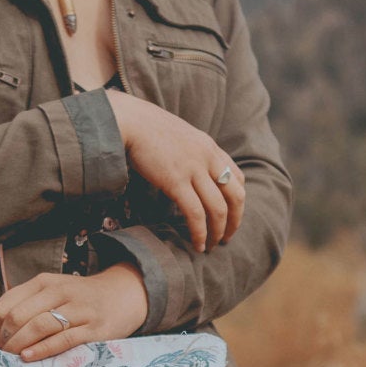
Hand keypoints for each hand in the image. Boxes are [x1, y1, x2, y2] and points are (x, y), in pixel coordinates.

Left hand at [0, 263, 147, 361]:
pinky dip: (42, 350)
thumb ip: (14, 305)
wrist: (123, 296)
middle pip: (19, 316)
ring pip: (39, 326)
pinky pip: (63, 340)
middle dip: (5, 338)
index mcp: (44, 282)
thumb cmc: (79, 300)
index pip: (8, 303)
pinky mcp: (94, 329)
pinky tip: (28, 357)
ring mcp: (79, 310)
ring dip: (19, 345)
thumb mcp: (47, 296)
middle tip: (3, 352)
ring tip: (12, 357)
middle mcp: (60, 292)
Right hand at [105, 91, 244, 252]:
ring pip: (218, 208)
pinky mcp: (176, 181)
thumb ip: (190, 153)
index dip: (237, 202)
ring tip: (210, 246)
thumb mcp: (179, 136)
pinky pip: (195, 214)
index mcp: (210, 147)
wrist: (128, 120)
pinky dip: (200, 233)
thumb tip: (188, 170)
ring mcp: (193, 169)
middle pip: (235, 196)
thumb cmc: (146, 128)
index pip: (237, 178)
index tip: (229, 216)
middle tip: (225, 238)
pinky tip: (197, 244)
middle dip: (234, 221)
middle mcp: (208, 157)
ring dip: (217, 232)